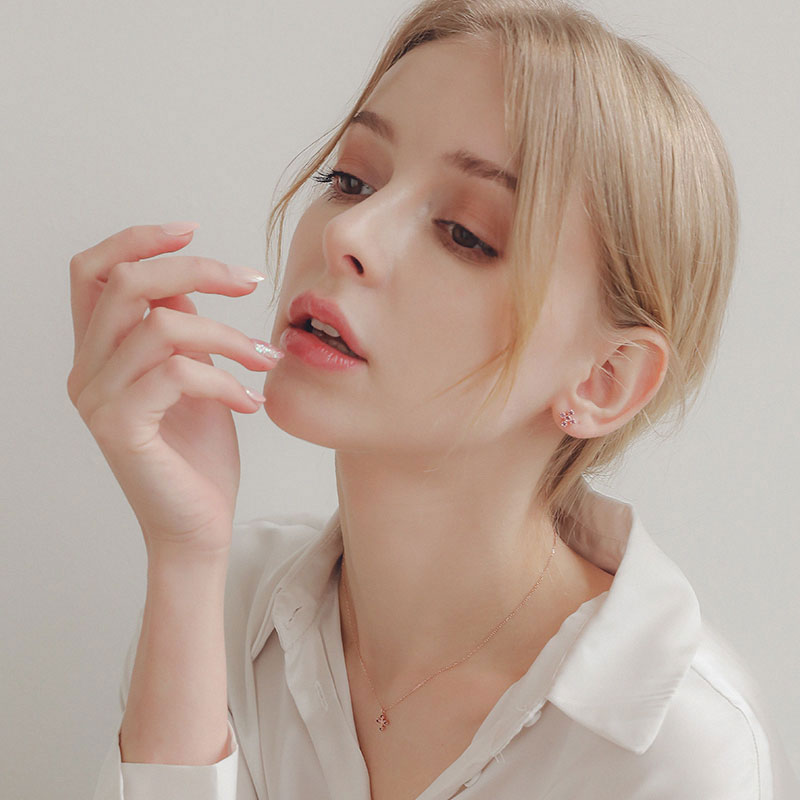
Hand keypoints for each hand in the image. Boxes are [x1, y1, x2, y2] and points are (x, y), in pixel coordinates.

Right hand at [67, 223, 282, 558]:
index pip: (93, 271)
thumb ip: (180, 329)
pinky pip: (177, 374)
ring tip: (264, 360)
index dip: (138, 239)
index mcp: (98, 351)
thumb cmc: (199, 452)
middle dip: (198, 270)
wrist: (198, 525)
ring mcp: (97, 399)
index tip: (192, 231)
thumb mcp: (193, 375)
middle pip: (127, 282)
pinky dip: (226, 380)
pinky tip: (253, 402)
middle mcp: (86, 370)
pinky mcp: (120, 427)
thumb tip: (190, 281)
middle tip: (251, 282)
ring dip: (227, 336)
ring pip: (161, 327)